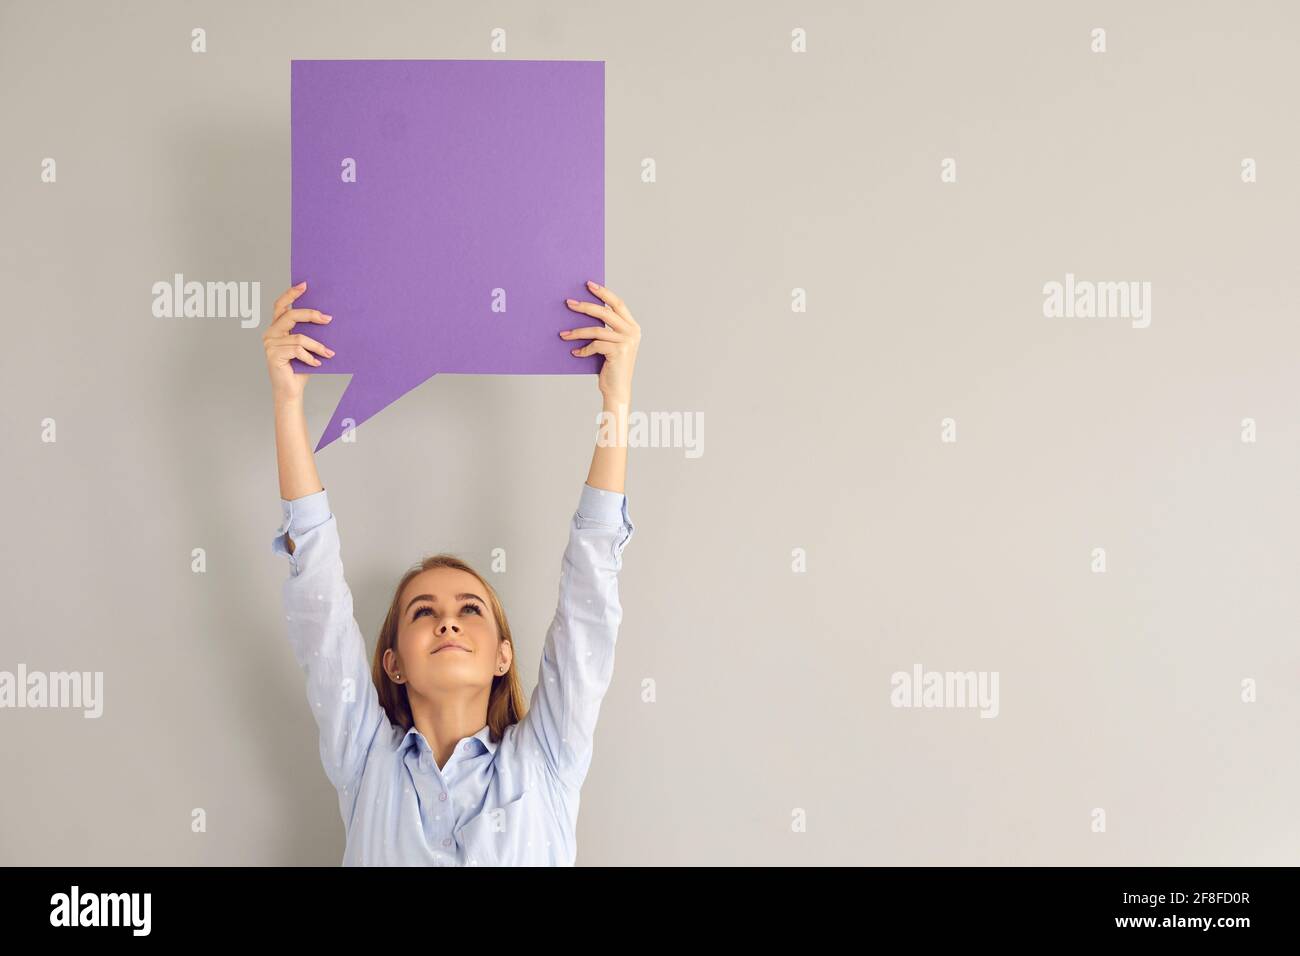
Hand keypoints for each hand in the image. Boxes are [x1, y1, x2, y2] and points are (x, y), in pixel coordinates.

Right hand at [262, 281, 334, 402]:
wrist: (291, 390)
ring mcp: (270, 344)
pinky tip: (317, 364)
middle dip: (311, 315)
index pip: (280, 306)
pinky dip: (310, 357)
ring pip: (299, 337)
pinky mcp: (273, 355)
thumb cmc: (300, 368)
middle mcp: (270, 333)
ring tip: (329, 353)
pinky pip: (298, 350)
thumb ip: (308, 332)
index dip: (291, 294)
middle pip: (291, 316)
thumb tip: (326, 317)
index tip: (304, 285)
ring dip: (317, 346)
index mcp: (276, 328)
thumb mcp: (306, 346)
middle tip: (328, 319)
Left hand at [561, 280, 640, 401]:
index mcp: (633, 327)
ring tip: (563, 334)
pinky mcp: (619, 352)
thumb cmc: (611, 366)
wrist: (617, 389)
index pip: (618, 303)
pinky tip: (575, 353)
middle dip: (585, 306)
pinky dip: (583, 349)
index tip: (588, 284)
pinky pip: (595, 345)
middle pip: (606, 312)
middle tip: (569, 302)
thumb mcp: (612, 344)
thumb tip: (585, 310)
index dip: (603, 293)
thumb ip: (606, 329)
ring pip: (596, 329)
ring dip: (577, 331)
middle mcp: (633, 332)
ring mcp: (627, 342)